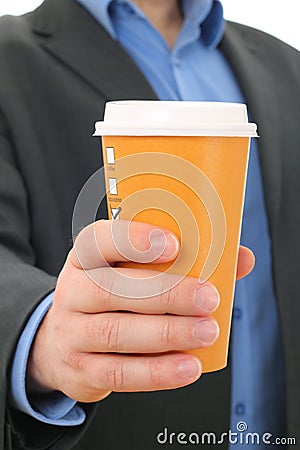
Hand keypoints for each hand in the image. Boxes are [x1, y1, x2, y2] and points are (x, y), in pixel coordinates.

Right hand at [27, 220, 253, 402]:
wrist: (64, 342)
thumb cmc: (113, 296)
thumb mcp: (132, 272)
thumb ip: (185, 261)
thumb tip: (241, 259)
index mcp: (86, 258)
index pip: (98, 240)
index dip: (133, 240)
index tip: (175, 245)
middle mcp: (72, 291)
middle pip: (110, 289)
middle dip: (165, 294)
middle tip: (208, 298)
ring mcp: (72, 332)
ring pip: (114, 332)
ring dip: (166, 333)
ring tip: (207, 331)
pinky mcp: (80, 370)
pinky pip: (118, 373)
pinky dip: (157, 372)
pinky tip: (189, 367)